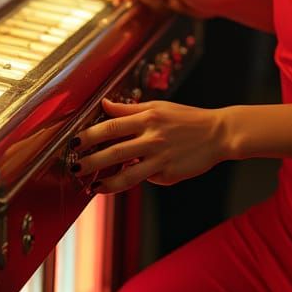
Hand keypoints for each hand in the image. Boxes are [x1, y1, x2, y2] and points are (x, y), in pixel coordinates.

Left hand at [73, 98, 228, 193]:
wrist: (218, 133)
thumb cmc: (187, 119)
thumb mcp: (159, 107)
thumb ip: (130, 109)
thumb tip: (105, 104)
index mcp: (149, 117)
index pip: (112, 126)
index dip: (89, 135)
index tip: (73, 142)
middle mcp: (153, 138)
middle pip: (114, 151)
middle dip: (90, 161)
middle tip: (73, 167)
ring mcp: (161, 158)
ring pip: (127, 175)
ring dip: (105, 182)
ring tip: (91, 187)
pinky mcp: (169, 175)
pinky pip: (147, 179)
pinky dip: (135, 180)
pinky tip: (125, 182)